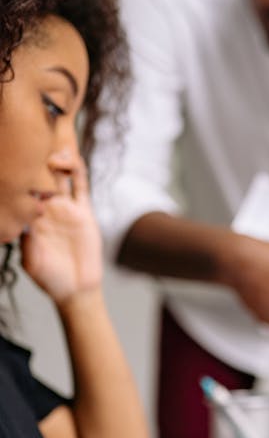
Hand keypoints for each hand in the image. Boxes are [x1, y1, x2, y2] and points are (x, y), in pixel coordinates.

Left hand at [20, 157, 102, 304]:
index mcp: (30, 217)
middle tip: (33, 148)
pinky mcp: (84, 212)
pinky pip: (81, 187)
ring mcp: (66, 209)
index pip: (23, 188)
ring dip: (57, 161)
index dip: (19, 173)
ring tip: (53, 156)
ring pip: (61, 176)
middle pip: (41, 175)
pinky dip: (77, 170)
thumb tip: (23, 221)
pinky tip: (73, 157)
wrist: (75, 289)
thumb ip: (27, 240)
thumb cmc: (49, 279)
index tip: (15, 162)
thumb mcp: (31, 260)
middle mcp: (47, 209)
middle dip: (36, 160)